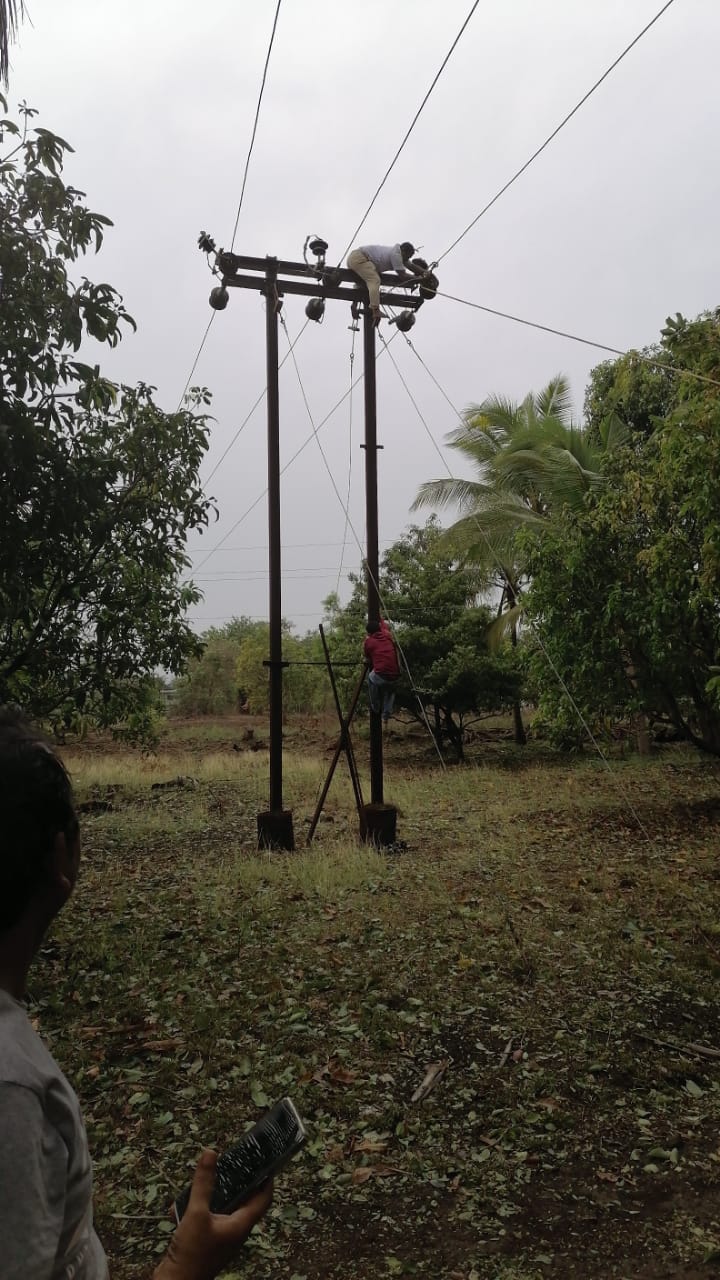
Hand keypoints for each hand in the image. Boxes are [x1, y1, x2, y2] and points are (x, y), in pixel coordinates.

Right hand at [153, 1150, 272, 1279]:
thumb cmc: (191, 1253)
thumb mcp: (196, 1214)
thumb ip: (203, 1184)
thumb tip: (211, 1153)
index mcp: (241, 1225)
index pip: (264, 1198)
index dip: (267, 1179)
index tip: (266, 1161)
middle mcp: (236, 1231)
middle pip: (245, 1200)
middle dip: (239, 1181)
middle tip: (234, 1162)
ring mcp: (223, 1237)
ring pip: (225, 1208)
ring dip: (216, 1193)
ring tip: (206, 1178)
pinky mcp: (209, 1241)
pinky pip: (211, 1217)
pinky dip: (202, 1207)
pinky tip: (183, 1203)